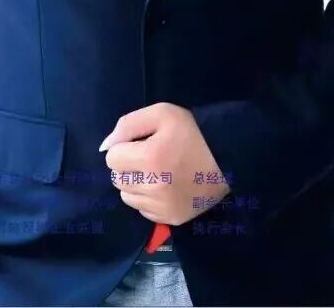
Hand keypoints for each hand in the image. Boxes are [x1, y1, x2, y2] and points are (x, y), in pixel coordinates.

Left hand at [99, 102, 230, 225]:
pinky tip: (163, 186)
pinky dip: (147, 198)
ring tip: (155, 171)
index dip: (124, 147)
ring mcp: (163, 207)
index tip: (140, 143)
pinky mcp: (171, 219)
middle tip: (147, 156)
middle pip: (117, 178)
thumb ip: (129, 124)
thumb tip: (106, 146)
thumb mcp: (162, 113)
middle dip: (127, 165)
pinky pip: (142, 211)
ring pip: (127, 196)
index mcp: (151, 158)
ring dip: (134, 183)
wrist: (227, 158)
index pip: (112, 158)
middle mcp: (154, 187)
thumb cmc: (193, 132)